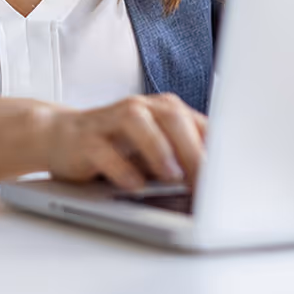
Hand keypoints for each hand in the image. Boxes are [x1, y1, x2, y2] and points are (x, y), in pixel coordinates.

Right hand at [44, 93, 207, 191]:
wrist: (61, 137)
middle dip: (193, 150)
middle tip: (208, 182)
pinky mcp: (86, 139)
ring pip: (139, 123)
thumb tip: (219, 185)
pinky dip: (121, 168)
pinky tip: (135, 185)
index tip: (231, 178)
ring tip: (173, 175)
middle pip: (172, 118)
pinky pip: (104, 150)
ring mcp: (111, 120)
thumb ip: (184, 159)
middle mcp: (140, 108)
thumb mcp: (156, 151)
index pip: (198, 123)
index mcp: (164, 110)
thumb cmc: (118, 147)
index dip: (217, 149)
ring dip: (159, 149)